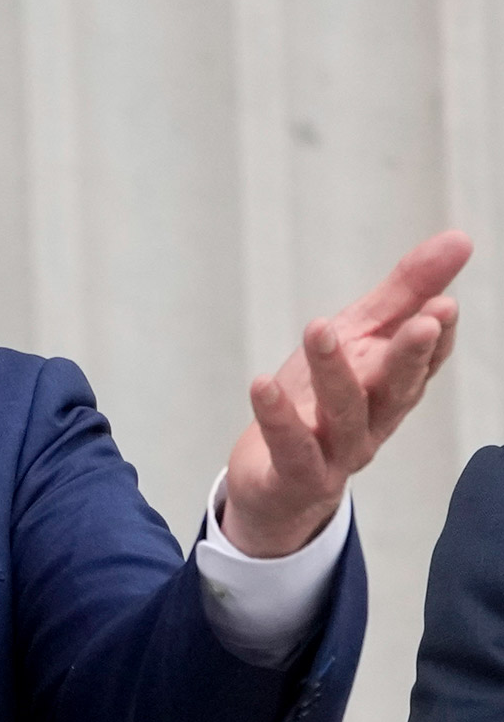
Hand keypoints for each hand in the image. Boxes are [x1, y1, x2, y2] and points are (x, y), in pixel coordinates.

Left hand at [221, 230, 472, 556]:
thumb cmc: (321, 401)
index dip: (437, 335)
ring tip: (320, 328)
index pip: (425, 362)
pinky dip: (278, 417)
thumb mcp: (358, 338)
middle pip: (398, 389)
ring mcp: (337, 453)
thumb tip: (460, 238)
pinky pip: (291, 448)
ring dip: (335, 372)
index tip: (443, 301)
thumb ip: (405, 293)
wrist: (274, 483)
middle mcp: (374, 421)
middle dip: (411, 355)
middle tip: (423, 320)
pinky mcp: (296, 476)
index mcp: (392, 387)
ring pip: (345, 414)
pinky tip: (262, 384)